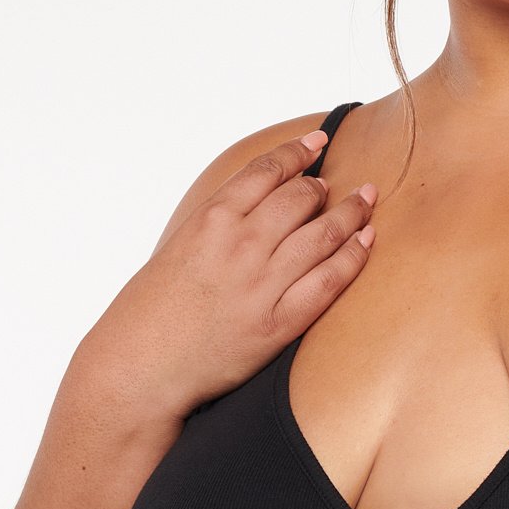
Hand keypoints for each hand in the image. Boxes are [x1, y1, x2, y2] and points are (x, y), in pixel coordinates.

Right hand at [79, 130, 377, 418]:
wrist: (141, 364)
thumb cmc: (152, 312)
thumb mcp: (178, 249)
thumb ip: (216, 227)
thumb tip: (251, 210)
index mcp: (211, 219)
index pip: (266, 171)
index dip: (298, 153)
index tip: (318, 143)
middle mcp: (241, 244)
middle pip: (300, 198)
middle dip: (324, 187)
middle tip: (339, 187)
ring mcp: (262, 283)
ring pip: (323, 232)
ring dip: (350, 212)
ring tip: (365, 202)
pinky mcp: (279, 323)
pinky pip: (330, 281)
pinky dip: (354, 256)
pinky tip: (367, 241)